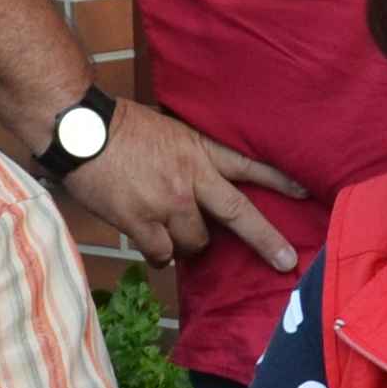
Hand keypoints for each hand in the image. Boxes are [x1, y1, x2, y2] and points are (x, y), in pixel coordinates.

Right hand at [53, 99, 307, 273]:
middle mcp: (191, 179)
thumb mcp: (167, 130)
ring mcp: (168, 203)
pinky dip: (159, 255)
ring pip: (195, 242)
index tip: (305, 191)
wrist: (81, 131)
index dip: (279, 180)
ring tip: (170, 231)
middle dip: (267, 241)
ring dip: (186, 242)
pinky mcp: (141, 223)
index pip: (249, 165)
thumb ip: (188, 155)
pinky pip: (162, 255)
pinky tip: (152, 247)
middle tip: (286, 262)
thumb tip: (197, 184)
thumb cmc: (118, 125)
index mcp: (199, 151)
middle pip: (239, 216)